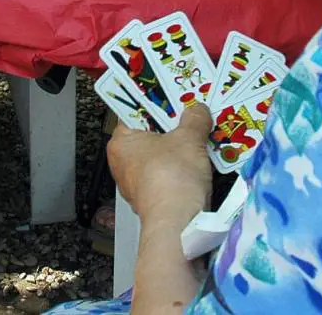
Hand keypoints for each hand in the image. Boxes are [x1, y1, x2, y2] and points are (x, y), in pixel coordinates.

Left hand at [108, 103, 212, 223]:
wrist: (178, 226)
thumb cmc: (172, 177)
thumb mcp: (188, 138)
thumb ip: (194, 119)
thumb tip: (198, 110)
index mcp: (120, 142)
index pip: (135, 112)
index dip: (156, 102)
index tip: (174, 96)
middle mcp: (122, 163)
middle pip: (149, 134)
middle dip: (172, 127)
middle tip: (191, 114)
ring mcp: (136, 184)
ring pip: (159, 157)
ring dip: (179, 149)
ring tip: (200, 136)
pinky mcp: (152, 200)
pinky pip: (166, 176)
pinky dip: (181, 169)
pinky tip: (199, 163)